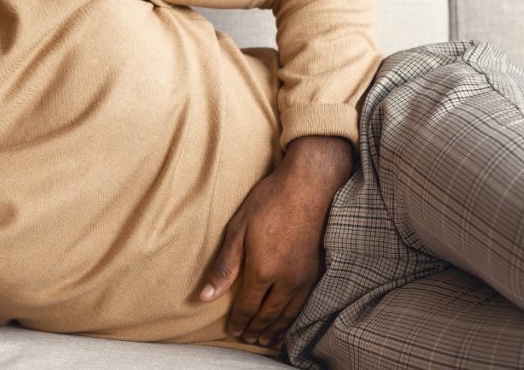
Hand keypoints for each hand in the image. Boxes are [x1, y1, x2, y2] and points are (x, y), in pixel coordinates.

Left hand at [199, 135, 352, 347]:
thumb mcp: (238, 228)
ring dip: (275, 329)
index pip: (247, 306)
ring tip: (265, 339)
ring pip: (288, 314)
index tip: (232, 331)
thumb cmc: (271, 201)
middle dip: (255, 329)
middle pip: (268, 315)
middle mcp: (286, 280)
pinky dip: (293, 319)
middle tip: (247, 338)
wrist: (310, 185)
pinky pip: (303, 305)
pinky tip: (288, 321)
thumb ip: (225, 266)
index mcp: (263, 269)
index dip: (238, 322)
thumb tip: (206, 296)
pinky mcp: (317, 271)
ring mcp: (304, 277)